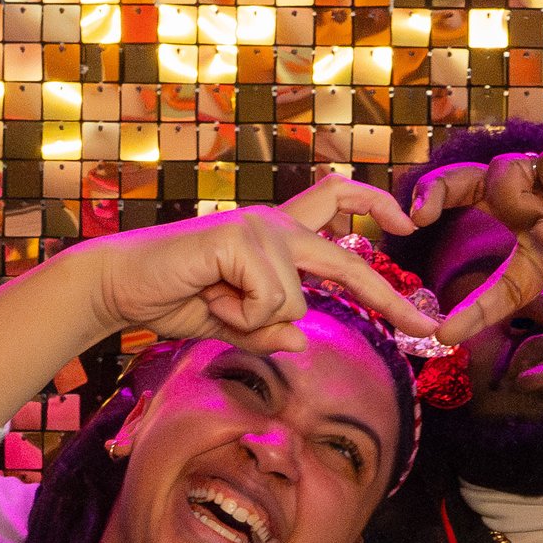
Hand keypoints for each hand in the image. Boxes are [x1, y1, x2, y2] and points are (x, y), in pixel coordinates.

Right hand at [87, 189, 436, 356]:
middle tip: (423, 326)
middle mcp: (272, 224)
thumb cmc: (169, 298)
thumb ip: (266, 330)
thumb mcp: (229, 323)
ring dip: (253, 320)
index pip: (334, 203)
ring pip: (296, 301)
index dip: (374, 206)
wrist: (119, 286)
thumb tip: (302, 339)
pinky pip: (270, 302)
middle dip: (388, 298)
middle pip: (346, 258)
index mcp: (274, 235)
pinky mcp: (240, 239)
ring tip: (214, 302)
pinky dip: (240, 315)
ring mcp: (258, 228)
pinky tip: (209, 297)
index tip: (405, 223)